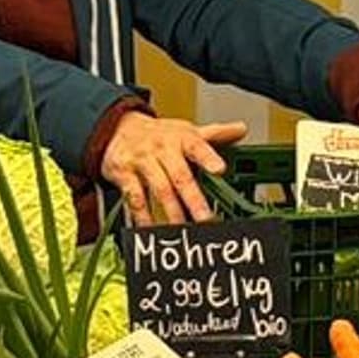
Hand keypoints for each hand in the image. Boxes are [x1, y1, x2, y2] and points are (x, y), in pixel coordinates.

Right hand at [100, 115, 247, 225]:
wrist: (118, 128)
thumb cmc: (158, 135)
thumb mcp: (186, 130)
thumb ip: (214, 134)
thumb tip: (241, 130)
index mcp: (181, 138)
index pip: (197, 146)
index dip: (209, 157)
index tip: (220, 169)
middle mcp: (162, 149)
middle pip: (180, 175)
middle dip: (194, 199)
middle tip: (206, 218)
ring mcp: (143, 162)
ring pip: (159, 189)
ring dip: (172, 212)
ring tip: (183, 229)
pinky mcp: (124, 175)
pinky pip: (134, 198)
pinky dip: (143, 216)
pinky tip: (151, 228)